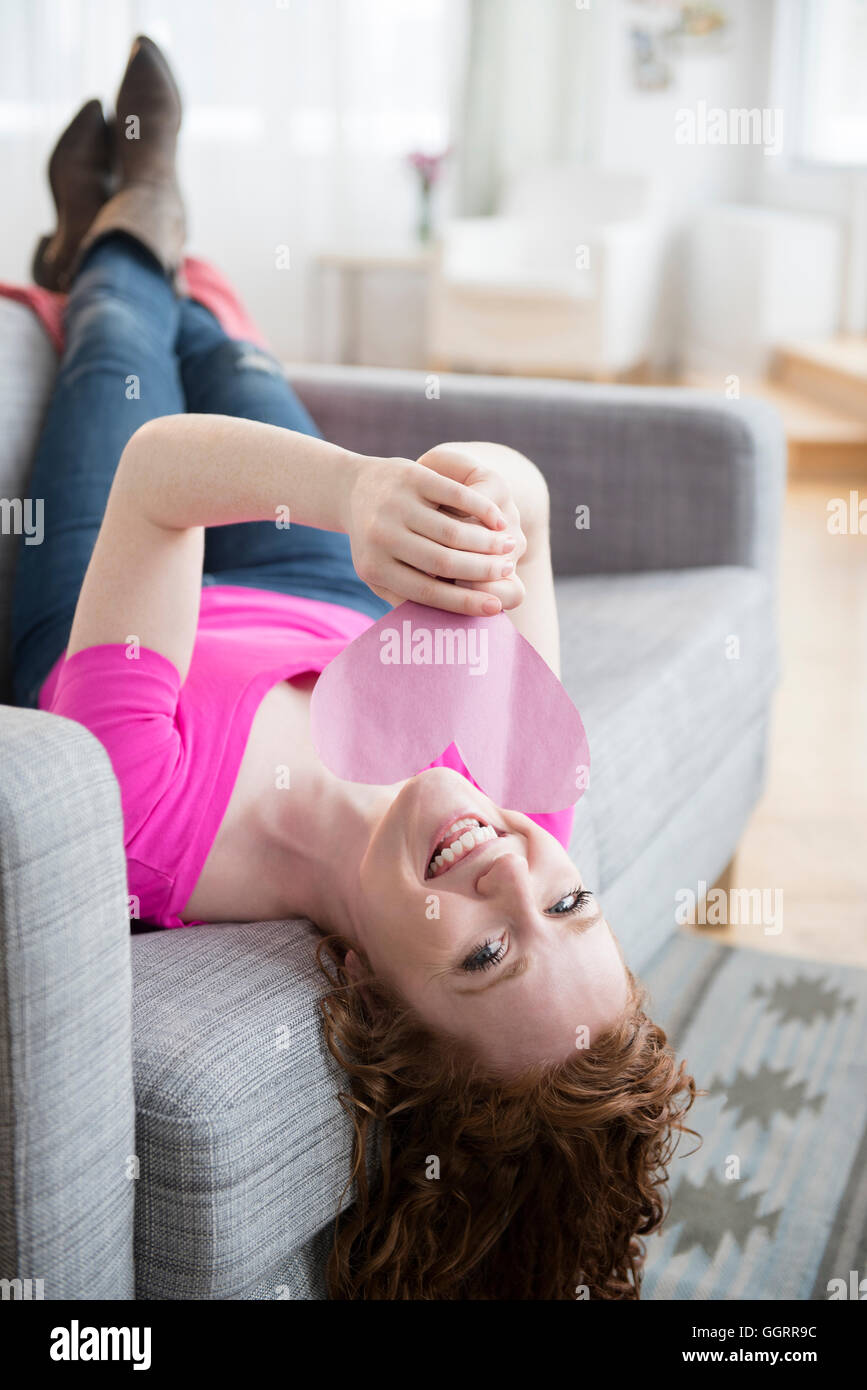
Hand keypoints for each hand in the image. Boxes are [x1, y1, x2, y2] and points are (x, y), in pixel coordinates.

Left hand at [344, 454, 517, 614]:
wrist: (355, 489)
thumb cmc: (379, 543)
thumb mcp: (381, 573)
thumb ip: (409, 599)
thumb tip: (452, 625)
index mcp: (374, 567)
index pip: (426, 591)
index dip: (464, 601)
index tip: (495, 608)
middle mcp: (380, 535)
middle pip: (442, 561)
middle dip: (482, 569)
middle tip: (507, 571)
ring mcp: (395, 503)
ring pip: (452, 530)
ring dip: (487, 542)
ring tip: (509, 547)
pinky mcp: (411, 476)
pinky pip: (456, 495)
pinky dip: (483, 509)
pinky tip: (500, 521)